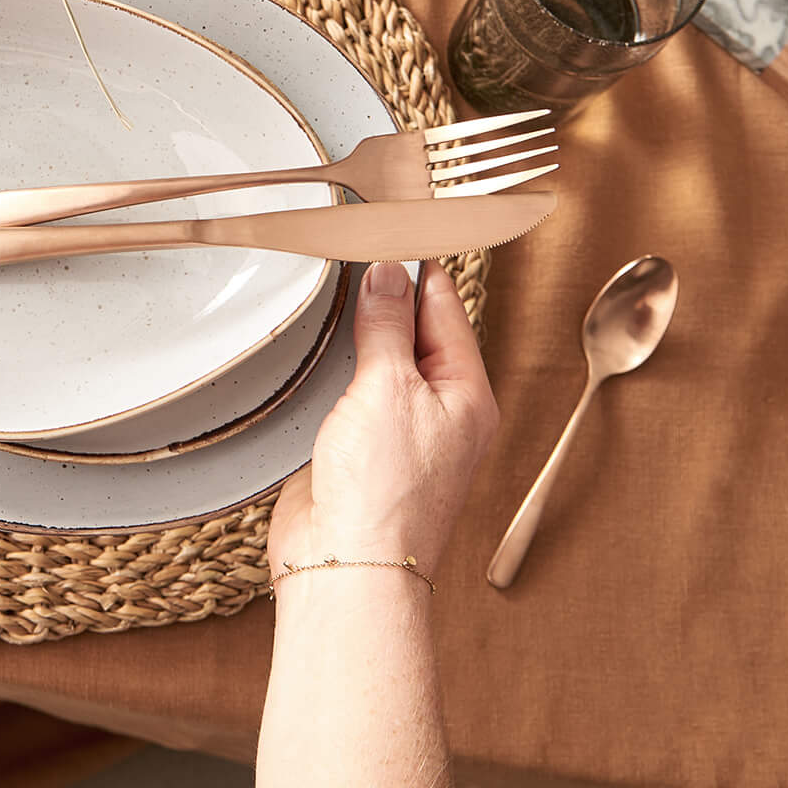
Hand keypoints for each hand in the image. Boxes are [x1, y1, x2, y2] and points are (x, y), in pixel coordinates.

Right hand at [270, 262, 497, 575]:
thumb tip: (390, 274)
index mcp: (467, 393)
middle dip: (390, 291)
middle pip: (416, 330)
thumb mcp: (389, 389)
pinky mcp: (360, 450)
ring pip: (384, 360)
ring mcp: (400, 431)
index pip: (446, 307)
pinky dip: (339, 363)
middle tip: (360, 239)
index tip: (395, 220)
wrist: (346, 567)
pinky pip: (354, 391)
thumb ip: (386, 327)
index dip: (421, 262)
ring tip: (341, 279)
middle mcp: (440, 410)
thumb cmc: (384, 494)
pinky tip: (321, 344)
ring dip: (363, 327)